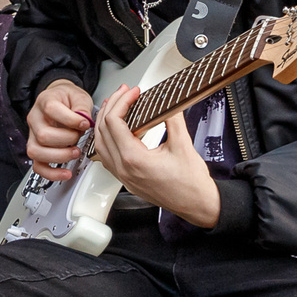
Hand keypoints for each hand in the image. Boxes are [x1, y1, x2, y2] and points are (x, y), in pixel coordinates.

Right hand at [24, 79, 94, 181]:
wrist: (59, 100)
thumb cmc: (68, 99)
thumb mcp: (79, 96)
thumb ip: (82, 106)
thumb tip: (84, 120)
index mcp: (45, 102)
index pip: (51, 110)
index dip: (70, 119)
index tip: (85, 124)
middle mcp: (35, 119)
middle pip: (43, 135)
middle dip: (67, 140)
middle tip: (79, 137)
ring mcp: (33, 136)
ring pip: (36, 152)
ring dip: (60, 156)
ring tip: (75, 152)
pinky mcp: (37, 149)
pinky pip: (37, 166)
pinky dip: (52, 173)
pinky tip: (65, 173)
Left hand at [86, 83, 221, 228]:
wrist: (196, 204)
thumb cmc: (191, 183)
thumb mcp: (183, 144)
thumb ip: (172, 119)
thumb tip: (166, 102)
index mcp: (133, 159)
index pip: (114, 122)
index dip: (122, 101)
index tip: (134, 92)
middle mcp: (123, 168)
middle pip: (103, 130)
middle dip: (111, 106)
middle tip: (124, 93)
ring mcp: (122, 175)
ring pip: (100, 143)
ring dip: (105, 122)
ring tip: (116, 106)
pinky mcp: (126, 179)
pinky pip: (106, 156)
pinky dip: (107, 139)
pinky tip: (116, 131)